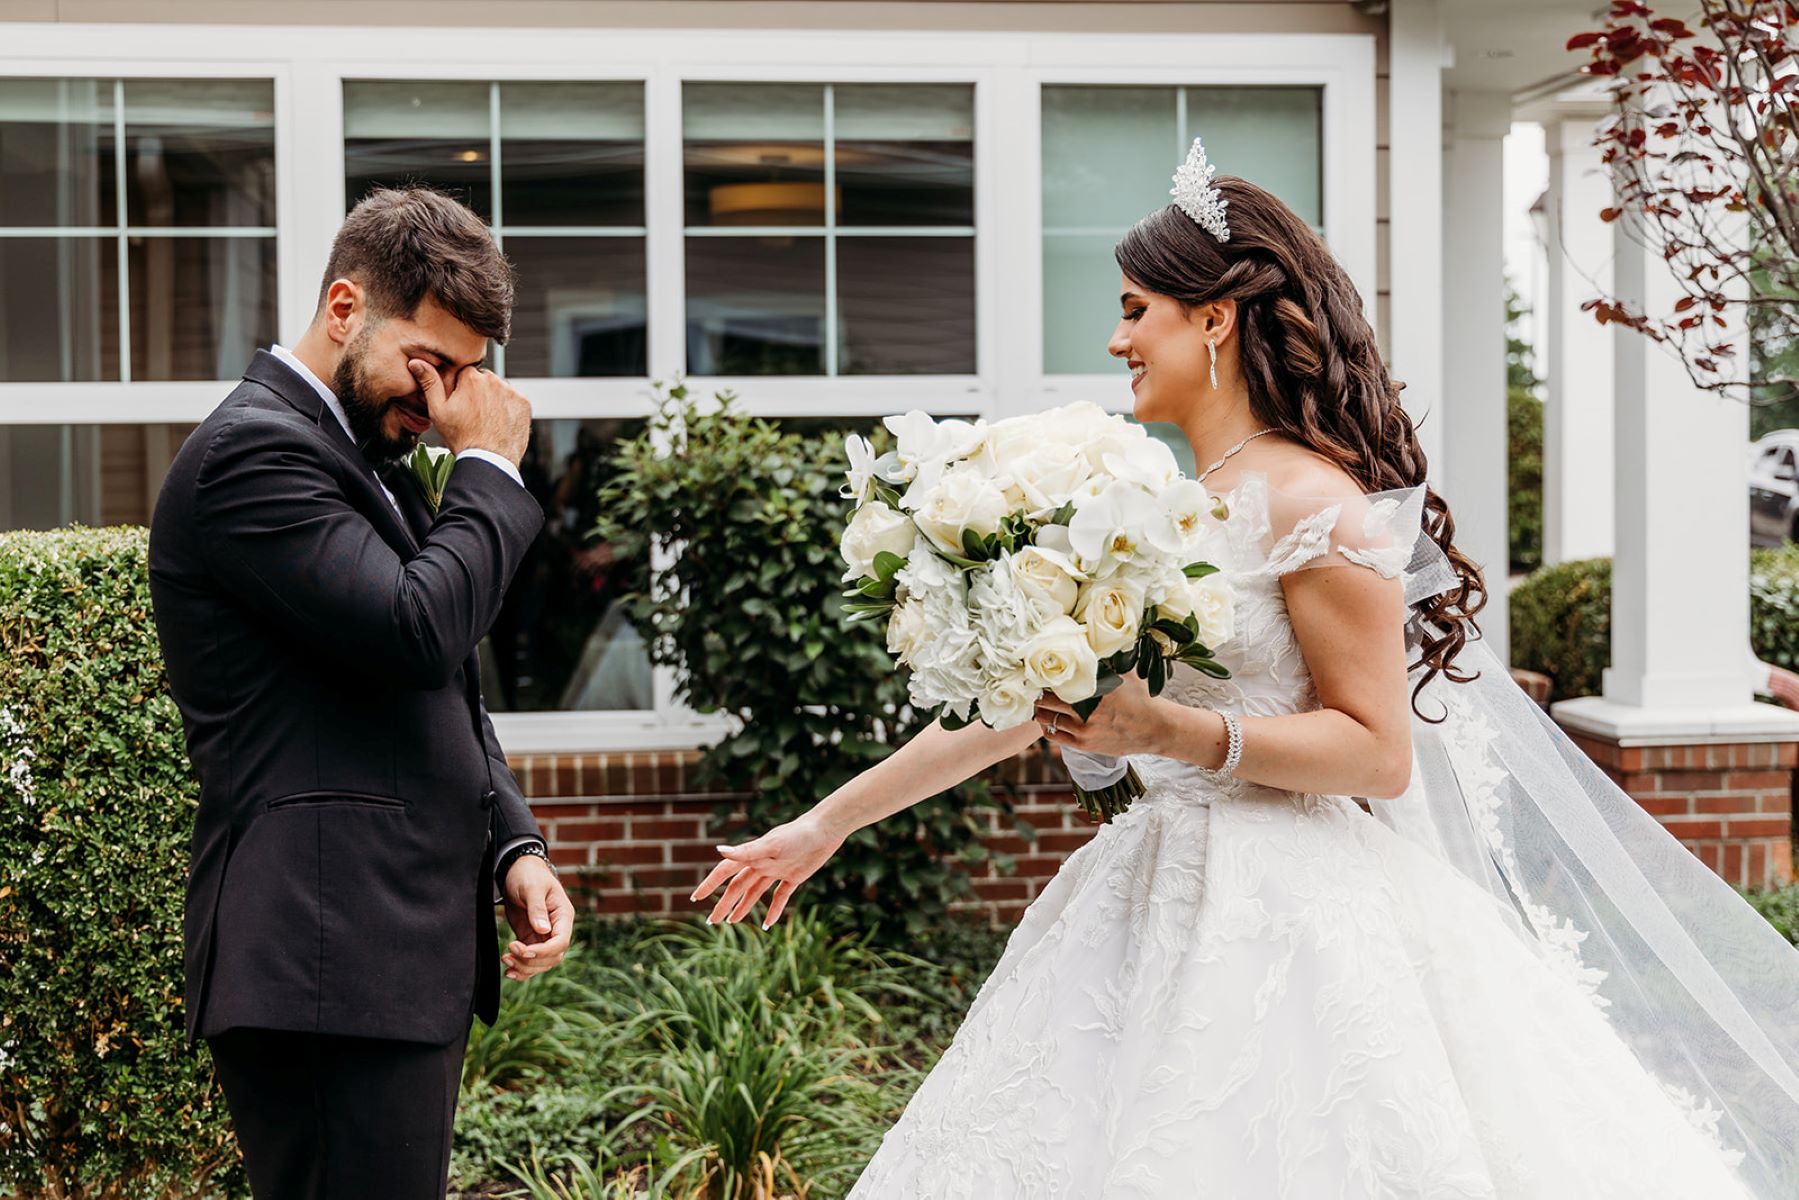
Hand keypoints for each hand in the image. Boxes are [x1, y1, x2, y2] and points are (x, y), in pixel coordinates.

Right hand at [408, 359, 531, 467]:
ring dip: (493, 399)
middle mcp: (494, 381)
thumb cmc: (463, 438)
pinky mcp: (525, 403)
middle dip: (478, 392)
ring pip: (499, 390)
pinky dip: (508, 408)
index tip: (460, 404)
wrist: (490, 460)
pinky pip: (513, 400)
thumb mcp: (438, 411)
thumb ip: (429, 383)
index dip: (460, 389)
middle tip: (472, 414)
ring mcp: (512, 392)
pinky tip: (498, 422)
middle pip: (483, 380)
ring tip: (486, 420)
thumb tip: (417, 363)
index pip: (465, 373)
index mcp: (472, 378)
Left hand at [500, 855, 572, 980]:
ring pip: (541, 963)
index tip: (522, 950)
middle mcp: (557, 929)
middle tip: (508, 954)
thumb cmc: (528, 875)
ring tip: (506, 960)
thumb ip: (537, 908)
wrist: (518, 871)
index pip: (560, 942)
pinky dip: (521, 968)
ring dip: (524, 967)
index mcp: (563, 916)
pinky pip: (531, 960)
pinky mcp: (531, 939)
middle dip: (531, 961)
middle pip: (552, 957)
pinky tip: (509, 971)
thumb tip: (543, 930)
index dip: (543, 951)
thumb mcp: (532, 888)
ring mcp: (544, 935)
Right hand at [690, 812, 846, 928]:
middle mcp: (761, 863)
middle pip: (737, 886)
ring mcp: (777, 870)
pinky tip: (767, 925)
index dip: (710, 884)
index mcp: (752, 855)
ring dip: (743, 907)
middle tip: (711, 921)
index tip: (695, 898)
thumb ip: (745, 851)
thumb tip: (718, 850)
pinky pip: (780, 896)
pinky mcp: (793, 876)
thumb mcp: (771, 845)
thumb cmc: (798, 835)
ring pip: (754, 892)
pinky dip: (773, 910)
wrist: (826, 830)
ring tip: (732, 922)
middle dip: (723, 903)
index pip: (725, 872)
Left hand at [1034, 670, 1172, 757]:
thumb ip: (1107, 659)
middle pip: (1045, 700)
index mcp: (1093, 689)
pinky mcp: (1084, 744)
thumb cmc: (1140, 698)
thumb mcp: (1126, 673)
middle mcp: (1085, 710)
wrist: (1155, 728)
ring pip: (1046, 719)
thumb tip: (1094, 638)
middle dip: (1038, 694)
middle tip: (1035, 688)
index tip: (1038, 673)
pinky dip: (1047, 728)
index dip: (1043, 677)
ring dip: (1040, 711)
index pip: (1055, 681)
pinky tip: (1048, 721)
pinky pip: (1054, 736)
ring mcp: (1083, 729)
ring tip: (1040, 704)